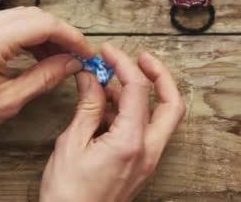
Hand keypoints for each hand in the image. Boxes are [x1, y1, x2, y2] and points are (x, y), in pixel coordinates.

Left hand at [0, 7, 94, 150]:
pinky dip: (28, 36)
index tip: (87, 52)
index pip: (44, 25)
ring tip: (60, 60)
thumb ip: (45, 77)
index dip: (72, 37)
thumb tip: (72, 63)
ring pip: (23, 17)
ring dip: (45, 34)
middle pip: (36, 16)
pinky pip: (8, 23)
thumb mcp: (8, 102)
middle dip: (61, 34)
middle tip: (77, 56)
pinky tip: (38, 55)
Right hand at [40, 44, 185, 201]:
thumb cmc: (68, 195)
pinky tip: (108, 106)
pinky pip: (147, 131)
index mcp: (130, 142)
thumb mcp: (71, 144)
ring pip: (162, 117)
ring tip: (110, 83)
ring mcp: (147, 160)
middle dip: (160, 75)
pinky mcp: (140, 166)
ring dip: (143, 94)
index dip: (123, 63)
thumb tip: (91, 77)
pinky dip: (134, 112)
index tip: (107, 52)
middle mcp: (147, 151)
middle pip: (172, 104)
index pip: (137, 89)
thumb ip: (87, 107)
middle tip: (140, 58)